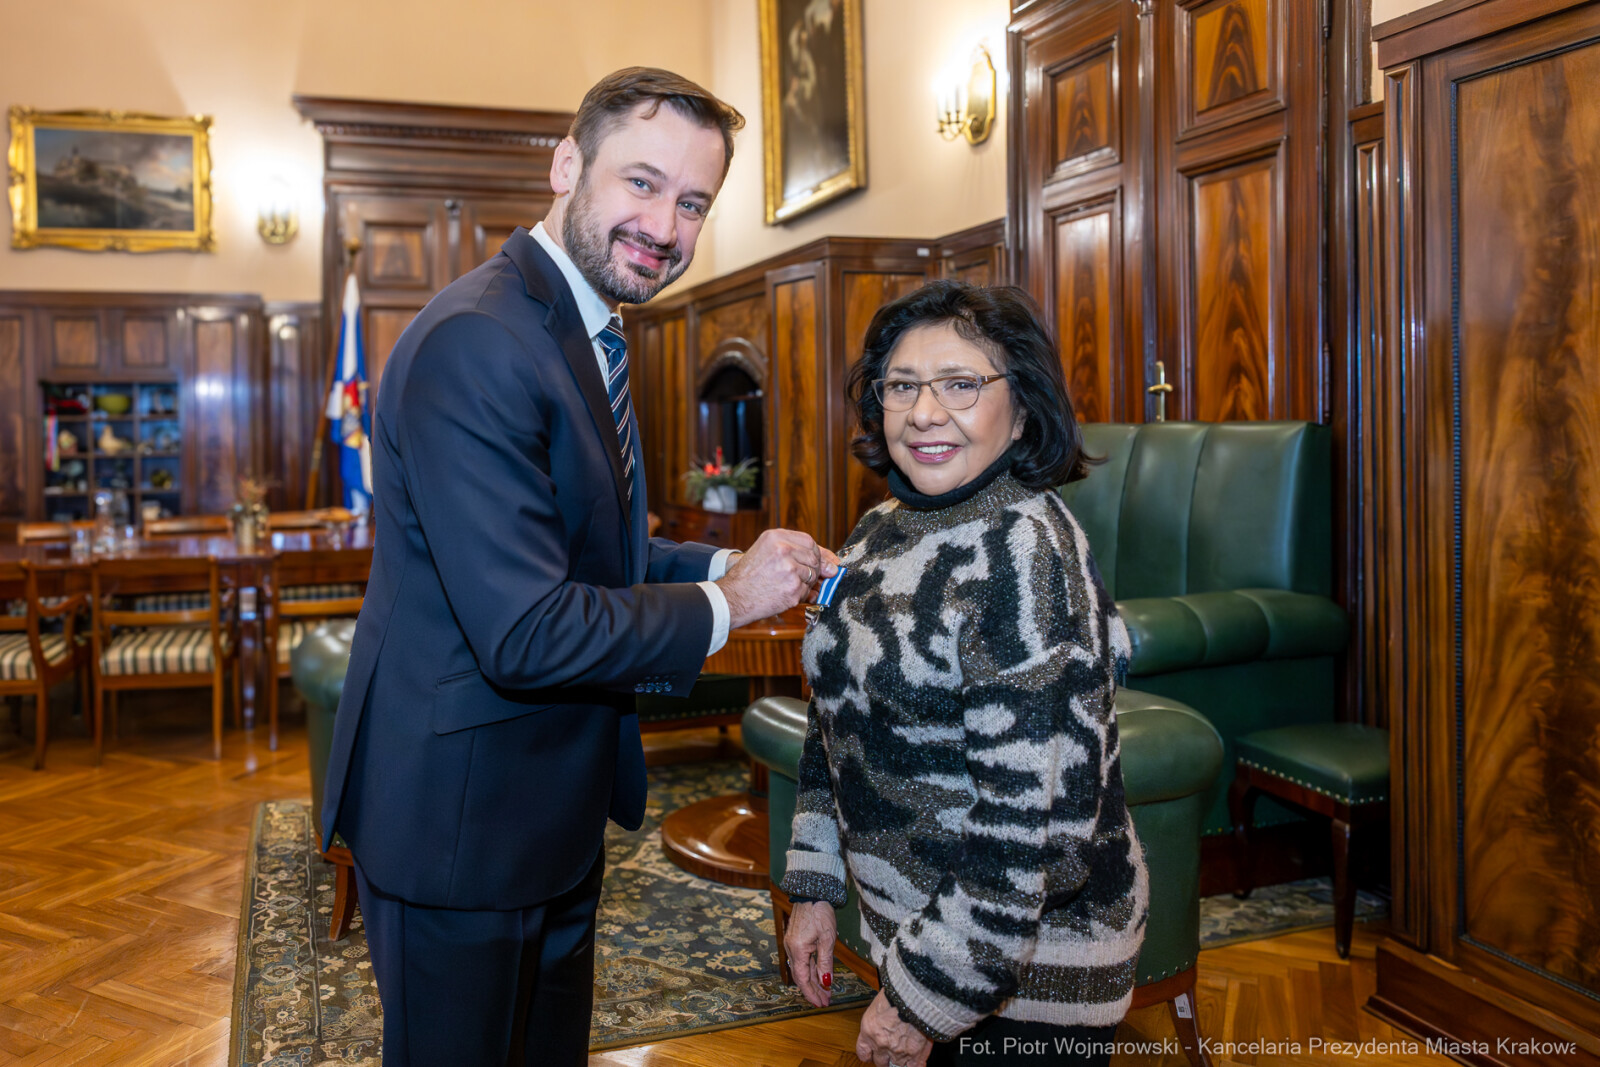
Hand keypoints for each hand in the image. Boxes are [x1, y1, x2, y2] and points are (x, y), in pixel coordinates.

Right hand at [716, 530, 837, 628]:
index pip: (809, 542)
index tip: (822, 562)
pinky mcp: (793, 589)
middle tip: (800, 578)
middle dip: (813, 570)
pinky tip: (784, 594)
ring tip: (786, 586)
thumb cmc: (748, 576)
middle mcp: (783, 550)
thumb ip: (796, 552)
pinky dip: (800, 596)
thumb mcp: (766, 552)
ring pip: (812, 576)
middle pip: (814, 558)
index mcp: (776, 537)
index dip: (818, 554)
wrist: (733, 597)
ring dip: (806, 584)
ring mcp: (789, 569)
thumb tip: (834, 565)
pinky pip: (807, 592)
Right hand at [784, 900, 837, 1007]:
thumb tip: (826, 981)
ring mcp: (791, 944)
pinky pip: (802, 959)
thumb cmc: (821, 912)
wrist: (812, 892)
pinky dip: (810, 969)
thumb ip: (825, 962)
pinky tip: (819, 975)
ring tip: (824, 991)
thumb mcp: (827, 939)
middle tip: (825, 1001)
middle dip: (813, 990)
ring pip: (801, 968)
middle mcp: (791, 948)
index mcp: (797, 950)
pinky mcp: (795, 939)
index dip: (812, 993)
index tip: (821, 1003)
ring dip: (812, 981)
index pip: (803, 979)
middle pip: (801, 976)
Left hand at [855, 992, 932, 1065]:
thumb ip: (880, 1016)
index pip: (863, 1052)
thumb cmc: (897, 993)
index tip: (871, 1054)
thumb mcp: (880, 1003)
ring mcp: (897, 1052)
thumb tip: (884, 1016)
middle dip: (884, 1058)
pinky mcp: (915, 1055)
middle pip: (879, 1062)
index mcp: (869, 1031)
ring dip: (900, 1060)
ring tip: (905, 1053)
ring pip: (896, 1066)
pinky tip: (917, 1061)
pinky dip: (916, 1065)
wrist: (913, 996)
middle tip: (891, 1050)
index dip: (868, 1054)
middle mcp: (881, 1044)